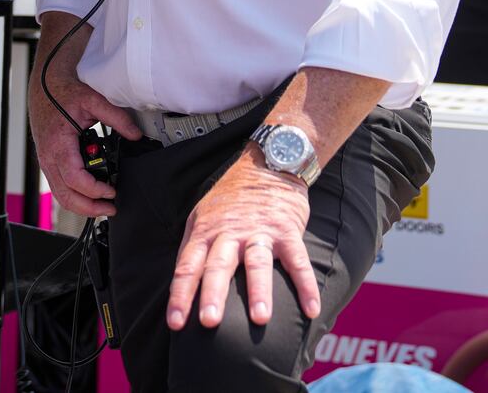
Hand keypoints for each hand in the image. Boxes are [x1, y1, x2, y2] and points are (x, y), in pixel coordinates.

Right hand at [26, 33, 138, 217]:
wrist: (44, 86)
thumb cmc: (64, 92)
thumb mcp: (93, 100)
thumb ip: (116, 118)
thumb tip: (135, 134)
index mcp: (58, 144)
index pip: (75, 179)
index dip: (94, 190)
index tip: (112, 191)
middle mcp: (49, 157)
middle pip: (66, 196)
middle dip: (89, 208)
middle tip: (110, 208)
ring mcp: (46, 162)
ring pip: (61, 195)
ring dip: (81, 205)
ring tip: (103, 206)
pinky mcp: (48, 161)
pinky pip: (58, 186)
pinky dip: (74, 195)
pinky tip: (90, 195)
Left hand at [167, 149, 320, 330]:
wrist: (268, 163)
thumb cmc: (232, 197)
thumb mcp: (203, 215)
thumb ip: (192, 248)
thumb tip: (180, 283)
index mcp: (206, 231)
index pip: (188, 266)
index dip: (180, 295)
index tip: (176, 323)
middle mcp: (230, 233)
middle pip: (218, 265)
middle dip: (213, 294)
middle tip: (209, 322)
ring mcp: (260, 231)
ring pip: (257, 263)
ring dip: (258, 291)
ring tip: (260, 319)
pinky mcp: (287, 230)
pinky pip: (298, 260)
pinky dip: (306, 285)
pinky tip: (311, 309)